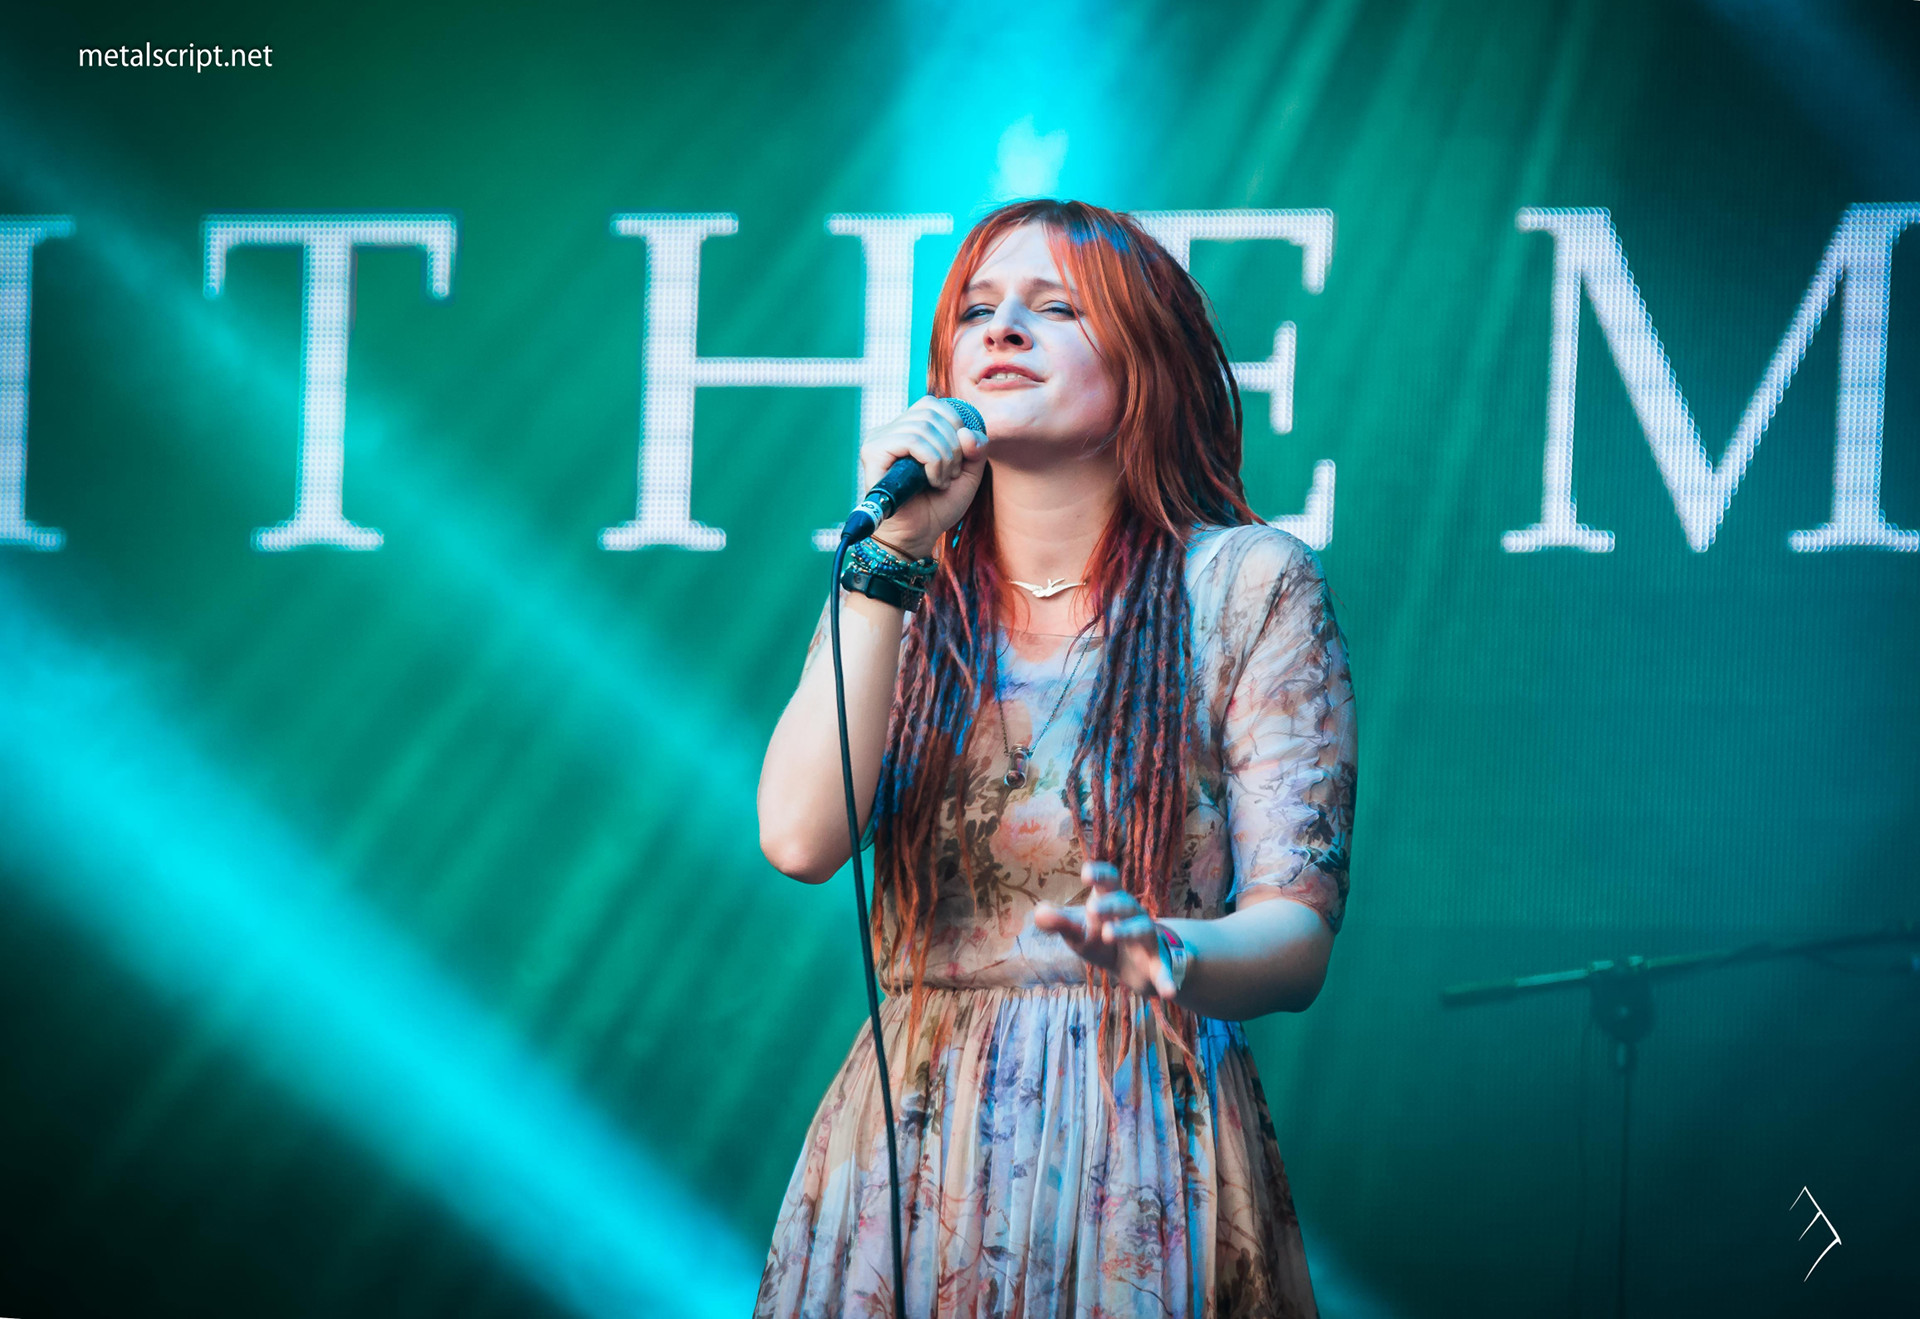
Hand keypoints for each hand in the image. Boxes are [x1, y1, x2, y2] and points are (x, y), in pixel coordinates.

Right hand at [855, 396, 988, 558]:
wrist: (918, 536)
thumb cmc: (938, 506)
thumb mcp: (969, 473)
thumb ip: (977, 448)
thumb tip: (966, 432)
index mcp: (907, 429)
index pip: (933, 405)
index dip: (955, 425)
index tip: (959, 460)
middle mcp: (889, 430)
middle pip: (931, 414)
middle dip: (953, 446)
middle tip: (952, 475)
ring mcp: (878, 440)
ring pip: (924, 428)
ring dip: (944, 458)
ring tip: (942, 482)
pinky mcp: (873, 453)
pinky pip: (912, 441)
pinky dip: (932, 462)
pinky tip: (932, 482)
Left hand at [1033, 861, 1177, 998]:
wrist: (1134, 966)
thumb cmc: (1101, 939)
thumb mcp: (1079, 931)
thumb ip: (1059, 922)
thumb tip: (1038, 913)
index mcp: (1112, 901)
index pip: (1110, 881)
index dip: (1100, 875)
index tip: (1086, 872)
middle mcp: (1133, 915)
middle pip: (1125, 904)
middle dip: (1110, 905)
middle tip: (1092, 908)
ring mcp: (1147, 939)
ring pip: (1141, 929)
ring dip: (1126, 931)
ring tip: (1107, 935)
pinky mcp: (1158, 964)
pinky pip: (1164, 970)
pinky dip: (1167, 980)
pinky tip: (1168, 993)